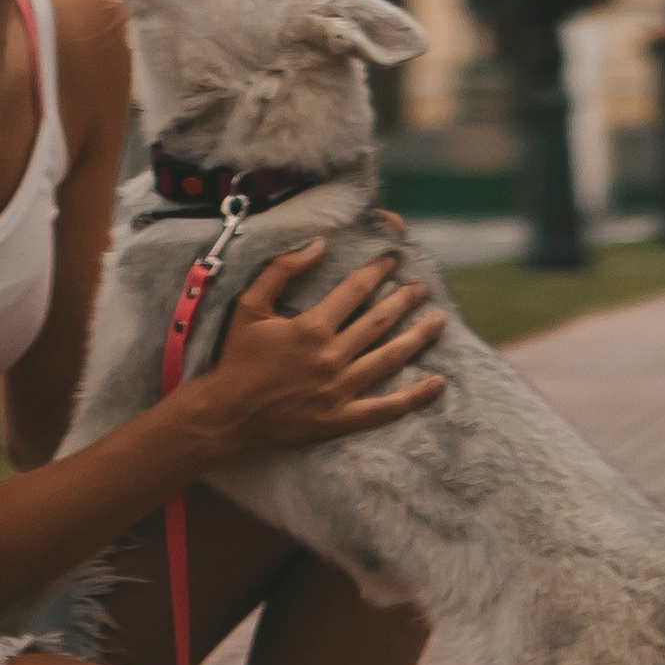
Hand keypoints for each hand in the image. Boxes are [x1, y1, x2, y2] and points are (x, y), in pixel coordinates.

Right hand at [192, 242, 446, 452]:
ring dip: (417, 338)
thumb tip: (318, 245)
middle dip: (405, 300)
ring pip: (389, 359)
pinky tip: (436, 383)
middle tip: (422, 287)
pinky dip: (413, 397)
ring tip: (438, 321)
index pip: (355, 291)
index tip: (393, 259)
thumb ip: (281, 271)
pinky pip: (385, 409)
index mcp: (311, 327)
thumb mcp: (250, 305)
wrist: (226, 411)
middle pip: (379, 322)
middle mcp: (330, 357)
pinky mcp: (340, 419)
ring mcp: (339, 390)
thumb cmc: (237, 356)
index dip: (377, 271)